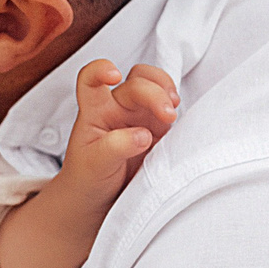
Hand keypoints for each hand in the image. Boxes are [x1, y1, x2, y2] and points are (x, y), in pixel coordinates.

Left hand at [58, 60, 178, 203]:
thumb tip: (143, 134)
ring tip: (172, 113)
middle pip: (136, 82)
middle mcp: (118, 107)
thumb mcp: (94, 164)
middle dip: (154, 93)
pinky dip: (179, 110)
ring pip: (156, 85)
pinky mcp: (158, 128)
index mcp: (94, 111)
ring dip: (167, 92)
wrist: (100, 197)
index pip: (91, 79)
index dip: (100, 70)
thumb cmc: (89, 175)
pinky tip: (179, 121)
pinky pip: (171, 108)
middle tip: (167, 116)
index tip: (114, 76)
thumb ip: (115, 147)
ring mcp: (139, 115)